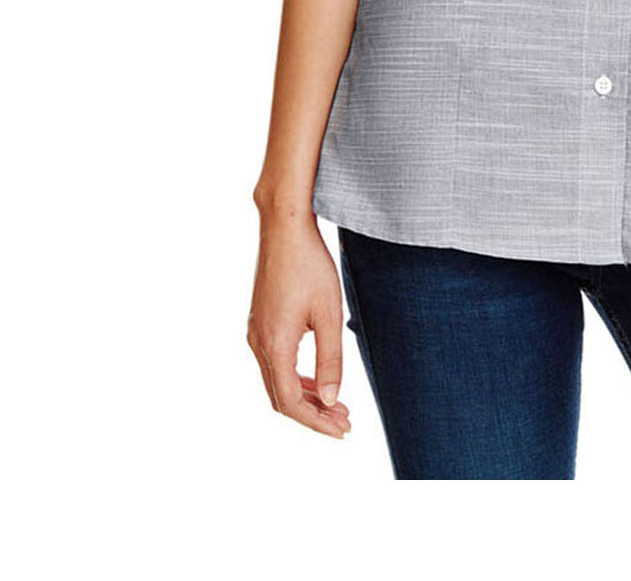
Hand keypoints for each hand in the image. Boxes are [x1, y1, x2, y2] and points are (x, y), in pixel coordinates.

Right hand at [247, 212, 350, 437]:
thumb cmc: (310, 266)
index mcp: (275, 345)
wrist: (284, 229)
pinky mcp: (260, 323)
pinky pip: (275, 363)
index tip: (342, 430)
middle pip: (281, 398)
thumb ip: (330, 359)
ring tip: (337, 405)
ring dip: (306, 397)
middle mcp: (259, 344)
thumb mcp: (328, 313)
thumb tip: (332, 400)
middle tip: (345, 422)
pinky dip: (297, 377)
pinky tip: (319, 378)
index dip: (316, 422)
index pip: (291, 402)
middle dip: (313, 415)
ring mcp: (256, 333)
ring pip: (277, 382)